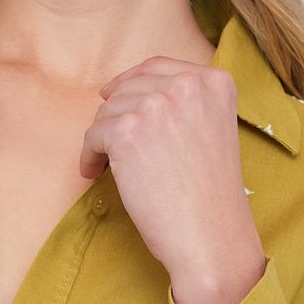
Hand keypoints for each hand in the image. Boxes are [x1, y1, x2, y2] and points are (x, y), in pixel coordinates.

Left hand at [80, 55, 266, 303]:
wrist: (211, 236)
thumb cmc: (209, 197)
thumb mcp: (211, 132)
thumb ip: (181, 105)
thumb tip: (115, 88)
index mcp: (214, 82)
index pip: (157, 67)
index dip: (130, 82)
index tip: (113, 96)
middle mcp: (187, 85)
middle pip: (128, 88)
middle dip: (115, 116)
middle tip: (108, 144)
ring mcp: (156, 105)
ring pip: (107, 112)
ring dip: (102, 140)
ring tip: (106, 166)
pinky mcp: (127, 132)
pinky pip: (92, 136)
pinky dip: (89, 157)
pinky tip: (94, 173)